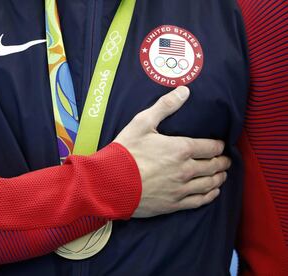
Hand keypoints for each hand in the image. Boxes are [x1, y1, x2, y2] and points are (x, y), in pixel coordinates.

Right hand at [114, 86, 230, 217]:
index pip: (211, 147)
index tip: (220, 145)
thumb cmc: (125, 152)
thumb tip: (184, 91)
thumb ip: (165, 106)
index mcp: (181, 149)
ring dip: (219, 178)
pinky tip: (212, 192)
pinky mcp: (173, 204)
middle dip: (223, 162)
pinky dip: (210, 195)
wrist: (110, 182)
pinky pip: (199, 201)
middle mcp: (186, 170)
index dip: (219, 145)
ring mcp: (181, 189)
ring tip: (222, 174)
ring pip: (210, 184)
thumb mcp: (142, 123)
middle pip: (214, 166)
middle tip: (225, 160)